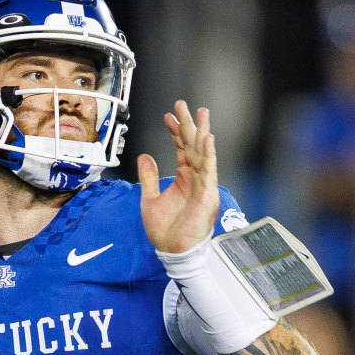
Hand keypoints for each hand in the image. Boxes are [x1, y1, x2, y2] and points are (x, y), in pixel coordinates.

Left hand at [138, 100, 218, 252]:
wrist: (172, 251)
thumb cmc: (164, 230)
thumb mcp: (150, 199)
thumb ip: (149, 177)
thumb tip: (145, 155)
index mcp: (183, 178)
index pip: (181, 149)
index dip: (175, 132)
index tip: (169, 115)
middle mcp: (195, 179)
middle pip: (194, 146)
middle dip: (190, 124)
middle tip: (184, 104)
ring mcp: (203, 186)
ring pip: (203, 154)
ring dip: (202, 133)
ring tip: (201, 113)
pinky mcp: (207, 195)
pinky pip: (209, 171)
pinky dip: (208, 154)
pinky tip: (207, 138)